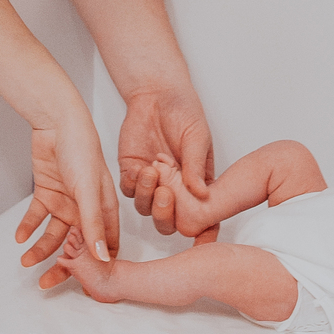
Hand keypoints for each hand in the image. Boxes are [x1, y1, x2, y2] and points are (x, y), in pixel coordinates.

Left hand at [14, 102, 120, 288]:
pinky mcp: (47, 193)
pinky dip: (28, 228)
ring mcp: (66, 201)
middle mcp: (85, 208)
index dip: (95, 266)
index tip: (82, 285)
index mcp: (104, 208)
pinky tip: (20, 237)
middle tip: (47, 283)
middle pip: (75, 245)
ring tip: (26, 260)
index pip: (104, 245)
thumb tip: (101, 256)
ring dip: (40, 248)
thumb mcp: (88, 189)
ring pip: (53, 235)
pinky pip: (36, 218)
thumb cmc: (82, 147)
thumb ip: (93, 223)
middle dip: (62, 265)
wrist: (56, 121)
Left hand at [119, 84, 213, 234]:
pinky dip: (133, 185)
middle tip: (167, 193)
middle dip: (166, 213)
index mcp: (196, 186)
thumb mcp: (197, 137)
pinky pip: (129, 189)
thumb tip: (202, 195)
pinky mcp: (131, 172)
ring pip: (146, 208)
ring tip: (153, 171)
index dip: (204, 233)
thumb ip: (196, 165)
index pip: (202, 217)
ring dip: (148, 196)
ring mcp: (151, 184)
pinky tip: (140, 169)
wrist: (157, 93)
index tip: (204, 240)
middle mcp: (174, 191)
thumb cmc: (184, 112)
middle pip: (168, 221)